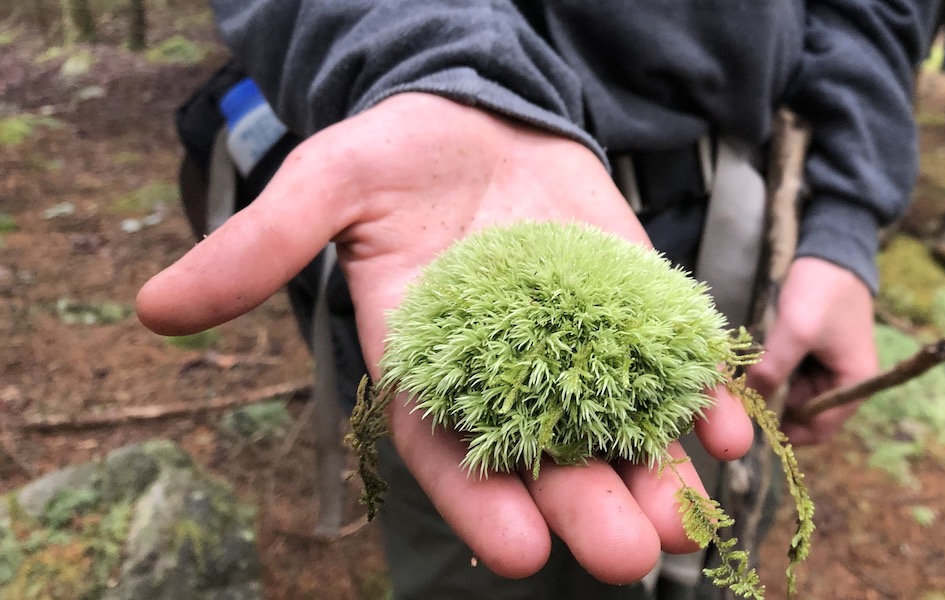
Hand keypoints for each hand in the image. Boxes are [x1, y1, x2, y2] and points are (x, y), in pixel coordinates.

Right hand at [136, 93, 753, 583]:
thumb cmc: (397, 154)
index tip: (518, 550)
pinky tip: (731, 423)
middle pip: (549, 462)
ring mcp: (581, 350)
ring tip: (690, 515)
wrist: (482, 114)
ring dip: (657, 474)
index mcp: (432, 368)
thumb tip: (153, 310)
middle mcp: (510, 378)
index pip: (451, 455)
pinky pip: (672, 367)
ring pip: (622, 430)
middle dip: (587, 508)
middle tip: (629, 554)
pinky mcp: (634, 312)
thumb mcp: (328, 186)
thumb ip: (262, 246)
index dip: (479, 504)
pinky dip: (701, 397)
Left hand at [745, 257, 877, 444]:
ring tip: (743, 379)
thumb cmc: (822, 292)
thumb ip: (774, 370)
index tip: (755, 426)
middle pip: (805, 412)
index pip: (822, 428)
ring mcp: (827, 365)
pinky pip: (789, 373)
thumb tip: (748, 401)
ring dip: (770, 388)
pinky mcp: (812, 351)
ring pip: (793, 392)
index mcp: (853, 383)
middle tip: (741, 401)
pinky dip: (771, 371)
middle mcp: (843, 380)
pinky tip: (752, 362)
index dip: (789, 433)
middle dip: (775, 407)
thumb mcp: (797, 331)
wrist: (830, 250)